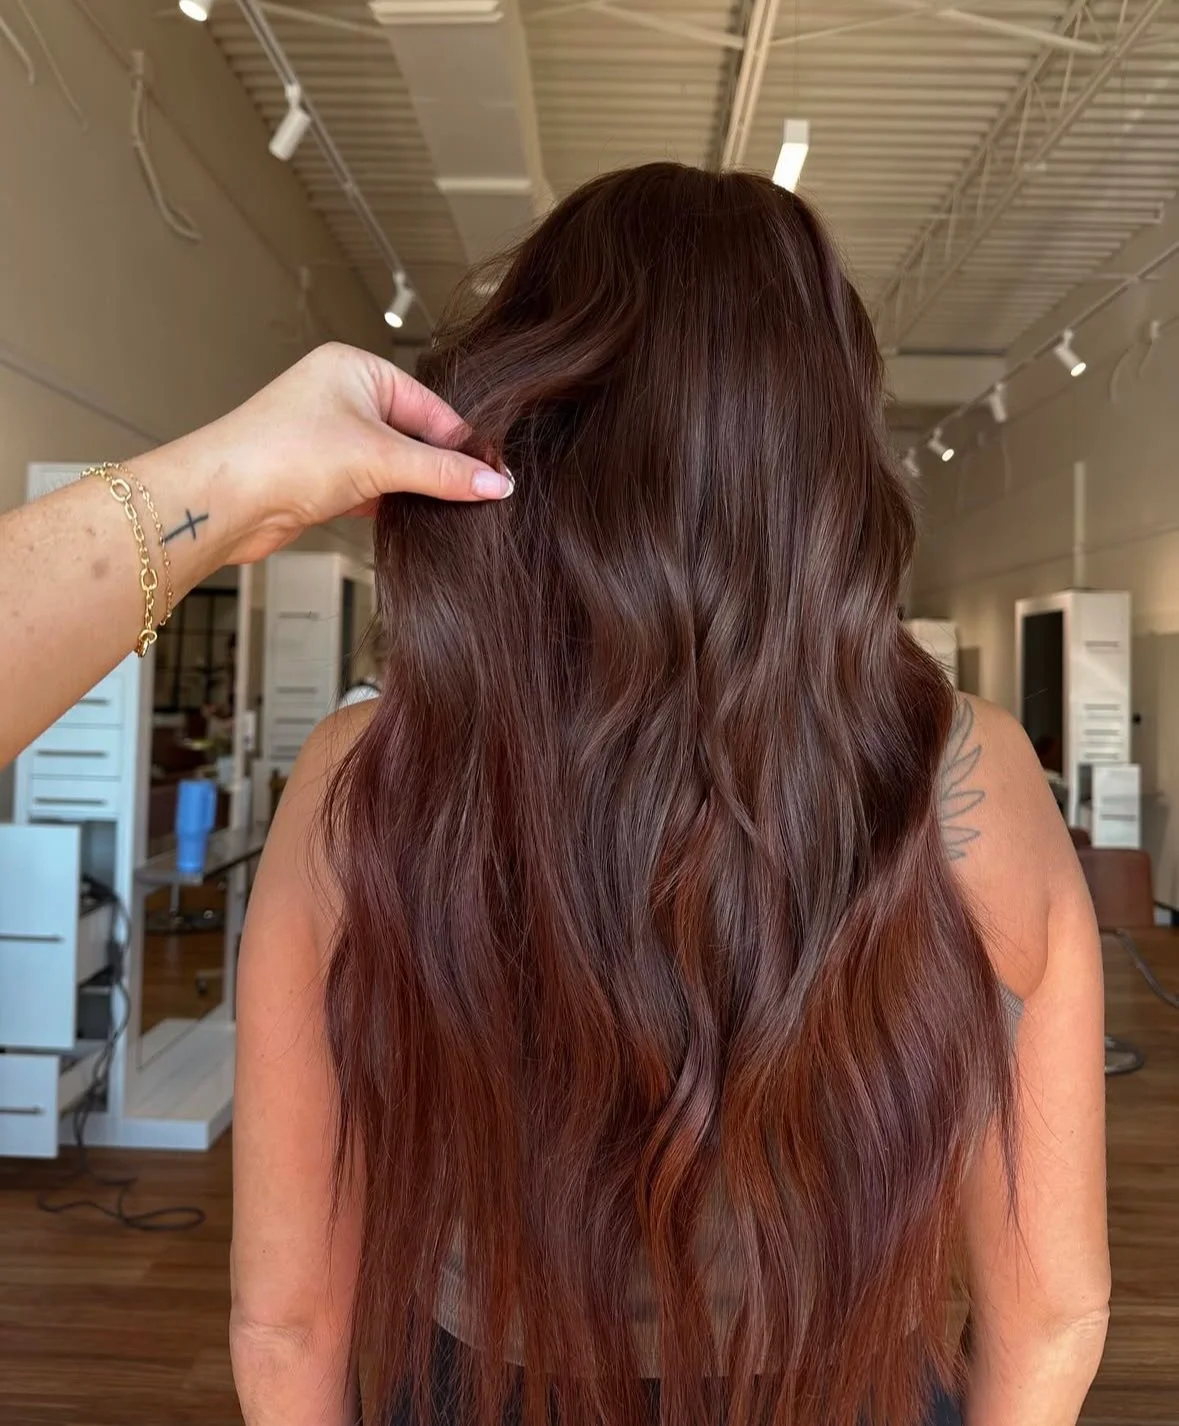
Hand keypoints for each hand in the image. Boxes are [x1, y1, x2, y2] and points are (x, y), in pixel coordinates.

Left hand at [157, 343, 511, 565]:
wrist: (223, 501)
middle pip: (414, 434)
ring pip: (394, 464)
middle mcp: (342, 396)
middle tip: (480, 497)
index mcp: (356, 369)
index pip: (431, 407)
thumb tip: (494, 482)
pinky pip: (373, 486)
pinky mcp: (322, 476)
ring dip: (416, 488)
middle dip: (440, 467)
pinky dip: (393, 503)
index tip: (496, 476)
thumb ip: (442, 472)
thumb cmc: (282, 455)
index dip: (463, 444)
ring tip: (452, 512)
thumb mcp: (379, 460)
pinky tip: (414, 521)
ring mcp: (330, 437)